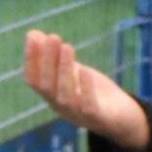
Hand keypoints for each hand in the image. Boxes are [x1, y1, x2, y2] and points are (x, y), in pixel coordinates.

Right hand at [23, 30, 145, 147]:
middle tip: (53, 37)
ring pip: (65, 96)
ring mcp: (77, 114)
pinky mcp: (97, 118)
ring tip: (67, 46)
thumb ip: (54, 56)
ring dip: (64, 70)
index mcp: (51, 95)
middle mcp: (59, 106)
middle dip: (48, 61)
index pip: (33, 79)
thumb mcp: (72, 70)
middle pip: (47, 86)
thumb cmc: (92, 90)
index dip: (31, 59)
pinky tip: (85, 69)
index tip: (33, 36)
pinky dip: (85, 88)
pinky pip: (88, 106)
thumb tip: (33, 33)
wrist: (120, 116)